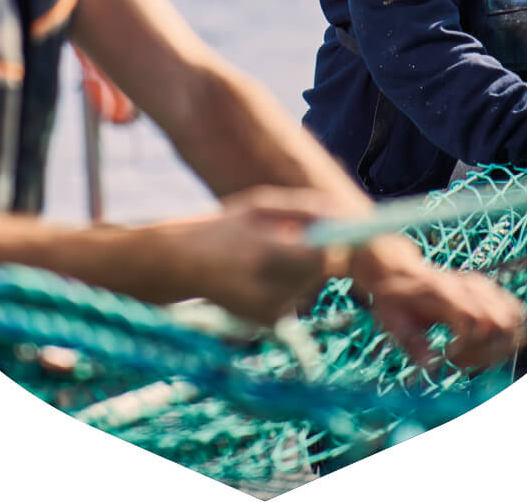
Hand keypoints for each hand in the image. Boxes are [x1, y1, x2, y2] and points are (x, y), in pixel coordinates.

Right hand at [163, 186, 349, 324]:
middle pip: (321, 271)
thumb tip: (341, 213)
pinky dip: (290, 282)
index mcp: (263, 254)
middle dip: (321, 252)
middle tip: (299, 235)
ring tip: (270, 252)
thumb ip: (302, 208)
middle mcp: (267, 289)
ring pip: (311, 283)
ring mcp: (268, 311)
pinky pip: (297, 295)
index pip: (322, 255)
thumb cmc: (224, 227)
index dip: (339, 242)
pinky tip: (261, 274)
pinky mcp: (268, 321)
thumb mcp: (259, 206)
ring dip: (304, 267)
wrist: (181, 264)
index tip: (345, 229)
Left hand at [350, 236, 526, 369]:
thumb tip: (429, 366)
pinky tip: (485, 343)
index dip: (467, 347)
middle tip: (462, 360)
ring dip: (501, 346)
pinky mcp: (490, 289)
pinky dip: (510, 334)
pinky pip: (517, 312)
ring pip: (515, 318)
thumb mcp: (392, 320)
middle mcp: (468, 285)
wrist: (399, 270)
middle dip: (487, 352)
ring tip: (475, 354)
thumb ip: (411, 342)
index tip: (448, 356)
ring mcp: (482, 285)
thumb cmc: (394, 298)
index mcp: (443, 292)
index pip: (474, 320)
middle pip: (501, 322)